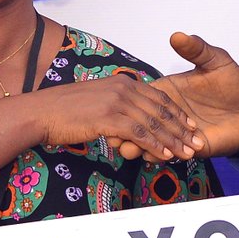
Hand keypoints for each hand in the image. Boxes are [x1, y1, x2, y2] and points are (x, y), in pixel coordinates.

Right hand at [27, 77, 201, 160]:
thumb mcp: (96, 100)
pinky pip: (138, 133)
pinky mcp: (108, 117)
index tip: (190, 126)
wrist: (41, 112)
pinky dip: (155, 145)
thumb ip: (116, 106)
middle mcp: (123, 88)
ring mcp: (116, 102)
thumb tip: (127, 120)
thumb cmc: (65, 111)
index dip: (177, 113)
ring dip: (173, 140)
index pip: (158, 97)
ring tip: (187, 153)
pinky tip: (165, 154)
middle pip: (161, 109)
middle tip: (197, 142)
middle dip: (181, 128)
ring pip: (153, 122)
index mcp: (122, 82)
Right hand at [121, 32, 238, 159]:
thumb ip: (197, 50)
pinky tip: (154, 156)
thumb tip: (177, 36)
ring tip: (131, 149)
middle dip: (125, 130)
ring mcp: (177, 133)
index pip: (141, 98)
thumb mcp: (216, 62)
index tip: (113, 109)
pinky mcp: (188, 148)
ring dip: (137, 147)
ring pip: (149, 142)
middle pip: (139, 122)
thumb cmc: (234, 85)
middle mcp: (168, 113)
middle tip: (117, 136)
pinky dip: (157, 157)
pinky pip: (168, 155)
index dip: (127, 104)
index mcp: (168, 91)